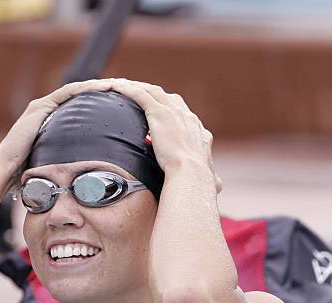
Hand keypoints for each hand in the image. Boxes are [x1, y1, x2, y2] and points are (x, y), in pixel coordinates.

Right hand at [0, 79, 113, 174]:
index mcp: (53, 120)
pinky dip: (87, 88)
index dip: (101, 101)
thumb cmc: (29, 172)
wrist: (7, 169)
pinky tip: (104, 88)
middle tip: (127, 87)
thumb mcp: (56, 163)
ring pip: (77, 90)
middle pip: (81, 94)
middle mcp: (48, 109)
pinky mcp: (41, 106)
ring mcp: (43, 105)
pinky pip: (68, 93)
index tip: (121, 101)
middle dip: (103, 89)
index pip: (81, 106)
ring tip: (119, 84)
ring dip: (98, 85)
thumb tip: (91, 175)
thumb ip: (70, 161)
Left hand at [105, 79, 221, 193]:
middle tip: (133, 95)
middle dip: (149, 94)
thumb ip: (212, 179)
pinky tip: (113, 87)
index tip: (159, 114)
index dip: (169, 111)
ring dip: (134, 87)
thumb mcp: (209, 177)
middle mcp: (186, 116)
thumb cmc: (198, 180)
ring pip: (150, 91)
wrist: (191, 174)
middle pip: (165, 97)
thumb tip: (219, 187)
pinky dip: (125, 89)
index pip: (182, 114)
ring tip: (118, 87)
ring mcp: (173, 112)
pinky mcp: (158, 112)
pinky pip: (138, 94)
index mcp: (197, 130)